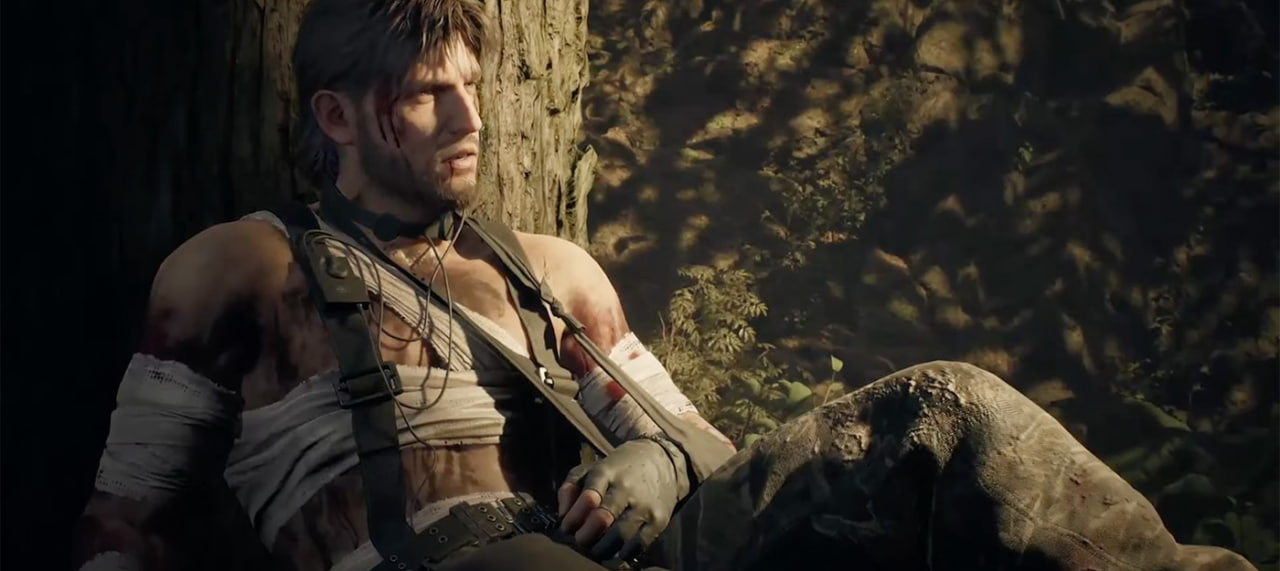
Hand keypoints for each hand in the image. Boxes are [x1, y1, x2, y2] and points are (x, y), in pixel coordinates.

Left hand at [556, 436, 690, 560]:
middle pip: (602, 518)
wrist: (663, 461)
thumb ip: (570, 487)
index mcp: (607, 472)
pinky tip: (615, 551)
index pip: (588, 497)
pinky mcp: (659, 520)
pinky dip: (623, 553)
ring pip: (620, 536)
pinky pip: (638, 545)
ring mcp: (644, 505)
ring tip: (595, 548)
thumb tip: (563, 515)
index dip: (574, 518)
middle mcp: (627, 488)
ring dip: (602, 548)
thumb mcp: (592, 468)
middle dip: (585, 535)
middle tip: (580, 541)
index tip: (568, 527)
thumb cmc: (619, 469)